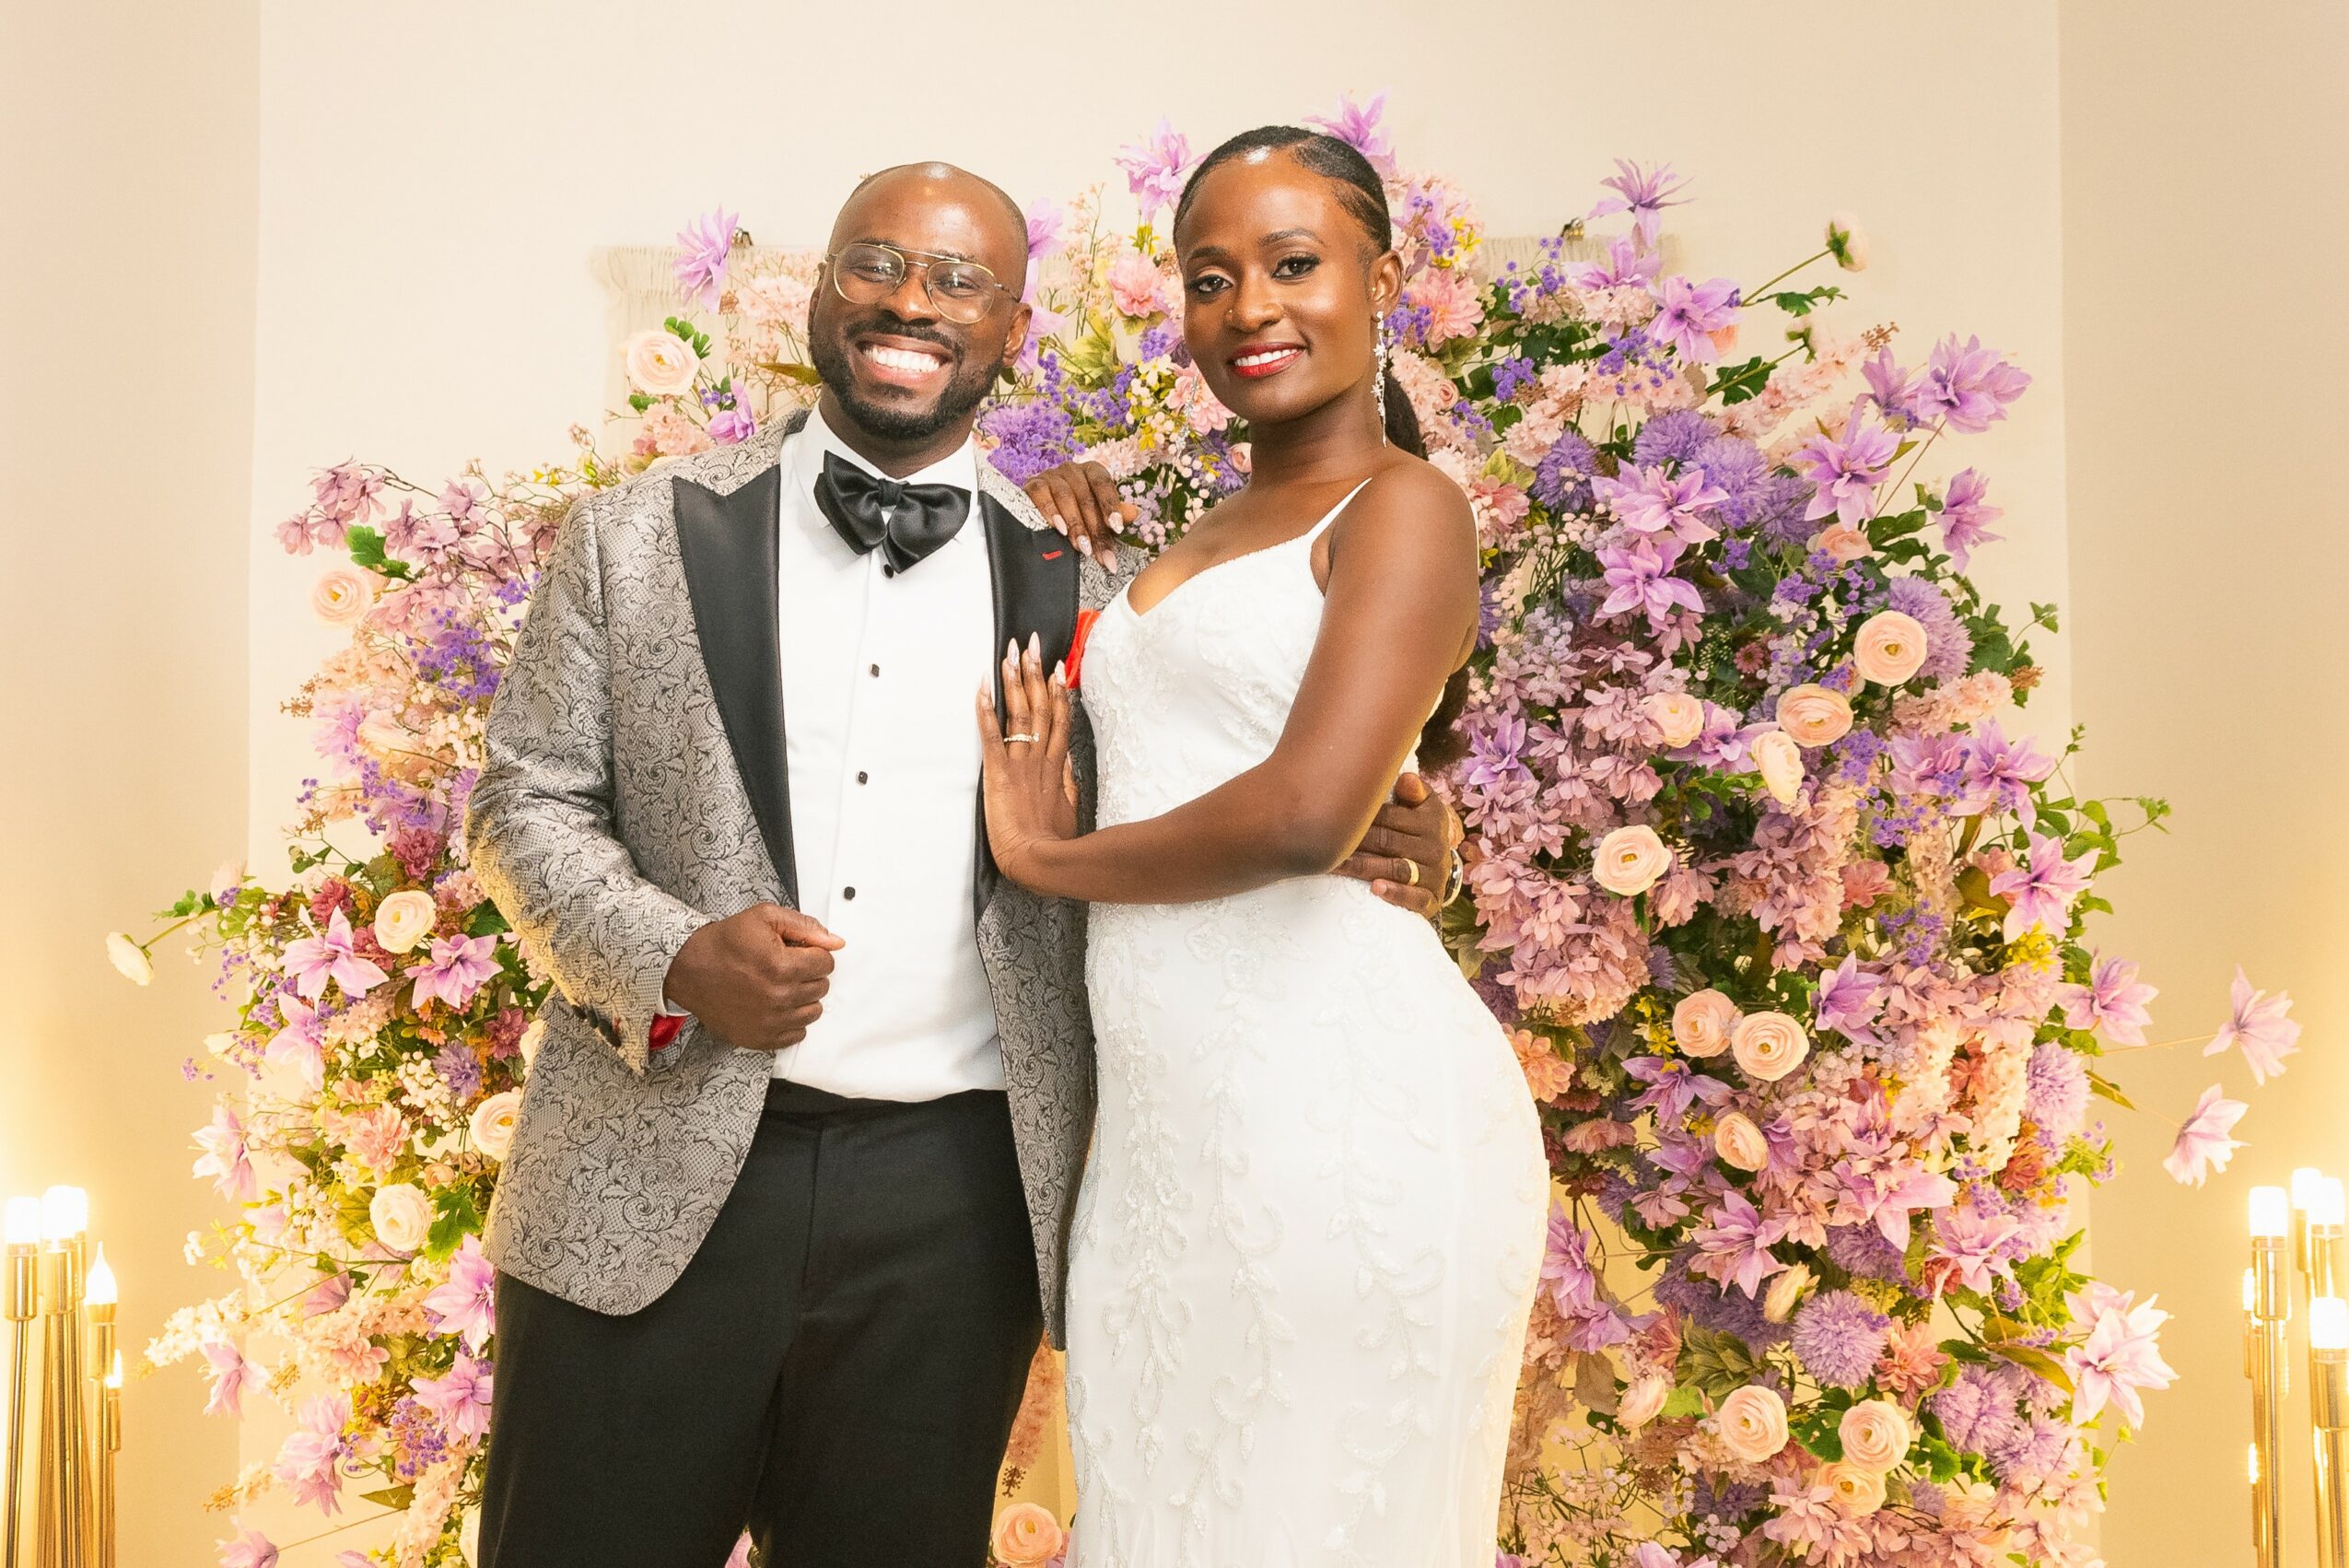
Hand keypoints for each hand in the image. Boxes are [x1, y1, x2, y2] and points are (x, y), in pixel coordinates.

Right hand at [661, 903, 843, 1052]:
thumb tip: (835, 941)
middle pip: (821, 987)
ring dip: (802, 998)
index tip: (799, 953)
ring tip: (780, 986)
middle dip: (808, 974)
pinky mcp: (761, 1038)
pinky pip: (797, 1035)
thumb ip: (804, 926)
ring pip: (813, 1012)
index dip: (813, 954)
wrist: (689, 969)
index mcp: (783, 966)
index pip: (826, 963)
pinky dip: (791, 1021)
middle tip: (785, 967)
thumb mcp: (764, 918)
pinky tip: (775, 1005)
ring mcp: (771, 1021)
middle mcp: (779, 997)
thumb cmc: (723, 944)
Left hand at [976, 633, 1078, 886]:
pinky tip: (982, 688)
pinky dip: (986, 712)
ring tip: (1009, 655)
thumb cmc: (1053, 841)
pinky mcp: (998, 773)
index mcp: (1056, 765)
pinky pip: (991, 737)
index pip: (1059, 719)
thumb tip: (1066, 756)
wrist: (1039, 860)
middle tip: (1030, 644)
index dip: (1058, 690)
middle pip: (1040, 707)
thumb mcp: (1069, 806)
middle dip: (1035, 672)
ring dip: (1014, 682)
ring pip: (1019, 714)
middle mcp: (1040, 758)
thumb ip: (1067, 778)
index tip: (1058, 666)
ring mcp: (1020, 763)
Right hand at [1024, 460, 1136, 570]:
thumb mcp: (1097, 514)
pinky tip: (1058, 528)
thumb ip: (1114, 514)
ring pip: (1065, 497)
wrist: (1038, 512)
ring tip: (1081, 547)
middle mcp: (1072, 469)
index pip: (1103, 484)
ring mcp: (1051, 474)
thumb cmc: (1076, 511)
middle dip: (1094, 529)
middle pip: (1085, 496)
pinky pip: (1041, 494)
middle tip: (1098, 553)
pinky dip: (1050, 511)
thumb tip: (1135, 513)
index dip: (1110, 506)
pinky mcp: (1032, 484)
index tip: (1117, 528)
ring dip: (1074, 524)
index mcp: (1092, 471)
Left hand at [1334, 771, 1461, 919]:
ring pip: (1396, 868)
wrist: (1440, 869)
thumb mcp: (1423, 807)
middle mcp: (1434, 847)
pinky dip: (1397, 893)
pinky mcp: (1431, 899)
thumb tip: (1405, 778)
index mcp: (1431, 820)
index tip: (1334, 815)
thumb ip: (1413, 791)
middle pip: (1388, 842)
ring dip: (1365, 867)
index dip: (1362, 816)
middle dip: (1356, 842)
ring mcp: (1433, 874)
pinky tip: (1376, 889)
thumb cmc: (1419, 831)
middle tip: (1325, 842)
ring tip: (1337, 865)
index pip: (1391, 816)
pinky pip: (1416, 898)